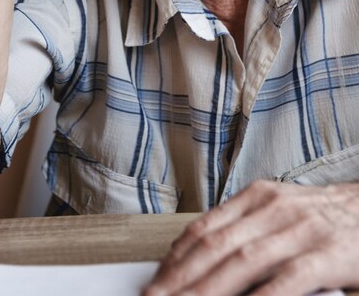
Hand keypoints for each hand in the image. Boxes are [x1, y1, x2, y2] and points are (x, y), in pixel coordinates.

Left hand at [143, 180, 358, 295]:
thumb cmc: (318, 217)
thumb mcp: (276, 210)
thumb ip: (242, 228)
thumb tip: (196, 256)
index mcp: (257, 197)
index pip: (205, 228)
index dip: (175, 258)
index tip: (155, 282)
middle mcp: (273, 208)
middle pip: (216, 246)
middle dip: (180, 278)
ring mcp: (300, 230)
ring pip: (243, 262)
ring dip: (207, 290)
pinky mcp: (327, 254)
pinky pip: (288, 279)